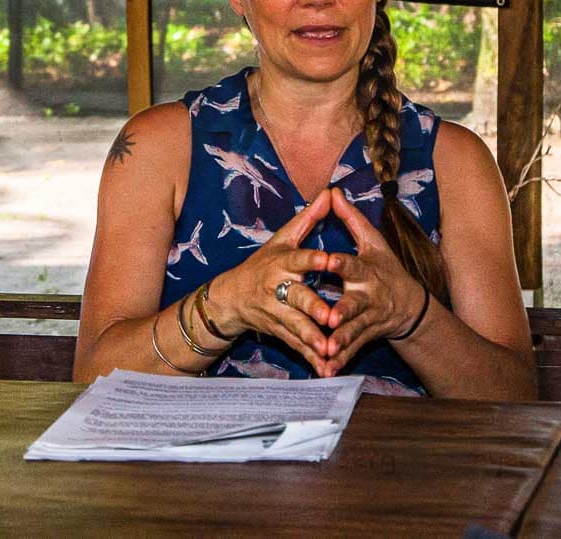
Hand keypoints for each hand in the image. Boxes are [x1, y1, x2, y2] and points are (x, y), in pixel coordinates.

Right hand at [209, 189, 334, 373]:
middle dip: (312, 307)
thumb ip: (308, 218)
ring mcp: (275, 313)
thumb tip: (330, 192)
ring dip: (311, 338)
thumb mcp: (281, 239)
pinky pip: (295, 346)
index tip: (329, 259)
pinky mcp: (277, 331)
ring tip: (328, 348)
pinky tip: (326, 368)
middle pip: (295, 298)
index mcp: (280, 263)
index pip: (297, 259)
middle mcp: (276, 289)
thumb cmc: (261, 263)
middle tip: (330, 315)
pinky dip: (310, 358)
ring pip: (295, 326)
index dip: (312, 260)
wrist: (230, 298)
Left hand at [316, 188, 426, 375]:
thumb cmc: (386, 268)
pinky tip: (326, 369)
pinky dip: (340, 360)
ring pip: (353, 330)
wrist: (410, 306)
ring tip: (325, 351)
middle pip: (355, 303)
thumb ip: (350, 218)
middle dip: (344, 311)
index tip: (328, 261)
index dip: (342, 263)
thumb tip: (332, 191)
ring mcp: (369, 319)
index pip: (353, 264)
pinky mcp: (367, 336)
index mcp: (367, 271)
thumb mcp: (372, 241)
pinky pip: (352, 349)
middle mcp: (369, 296)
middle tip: (330, 318)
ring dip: (340, 341)